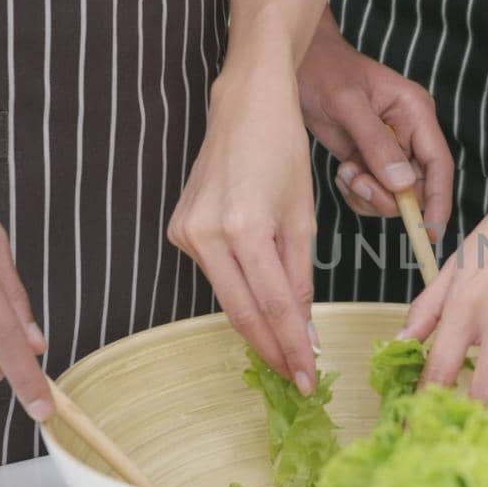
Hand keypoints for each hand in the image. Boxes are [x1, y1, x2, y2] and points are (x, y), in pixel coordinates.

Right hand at [168, 62, 318, 393]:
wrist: (245, 106)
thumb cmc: (284, 152)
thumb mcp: (304, 217)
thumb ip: (300, 276)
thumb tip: (303, 332)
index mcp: (245, 228)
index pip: (274, 305)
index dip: (293, 347)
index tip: (309, 379)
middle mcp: (207, 234)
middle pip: (242, 312)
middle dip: (272, 350)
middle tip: (297, 380)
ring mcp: (186, 232)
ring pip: (228, 297)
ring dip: (257, 327)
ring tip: (285, 355)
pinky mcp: (178, 229)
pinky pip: (217, 274)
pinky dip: (240, 294)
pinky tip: (261, 310)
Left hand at [297, 13, 451, 238]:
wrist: (297, 64)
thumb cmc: (323, 71)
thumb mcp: (347, 104)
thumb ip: (376, 144)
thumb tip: (402, 184)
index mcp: (415, 112)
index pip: (438, 164)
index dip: (438, 200)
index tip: (430, 231)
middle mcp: (409, 133)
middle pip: (417, 186)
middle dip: (387, 195)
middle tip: (357, 180)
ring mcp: (390, 149)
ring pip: (394, 195)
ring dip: (368, 194)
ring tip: (346, 170)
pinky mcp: (370, 160)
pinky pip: (373, 193)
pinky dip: (357, 193)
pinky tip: (342, 172)